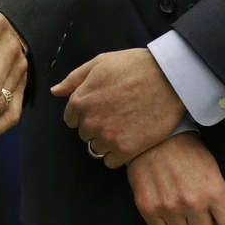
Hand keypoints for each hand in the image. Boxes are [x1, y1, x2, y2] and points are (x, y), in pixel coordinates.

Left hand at [53, 47, 184, 168]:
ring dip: (107, 141)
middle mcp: (90, 121)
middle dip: (97, 126)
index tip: (103, 106)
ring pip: (97, 149)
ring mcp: (107, 137)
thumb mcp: (100, 63)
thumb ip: (74, 79)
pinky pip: (111, 161)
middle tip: (117, 114)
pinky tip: (131, 139)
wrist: (169, 79)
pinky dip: (118, 153)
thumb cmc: (134, 66)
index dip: (86, 113)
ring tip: (125, 126)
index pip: (71, 119)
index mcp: (80, 101)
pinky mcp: (126, 150)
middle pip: (85, 134)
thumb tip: (55, 92)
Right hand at [126, 134, 224, 224]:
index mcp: (215, 192)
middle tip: (199, 215)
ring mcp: (169, 207)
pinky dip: (165, 223)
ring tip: (180, 208)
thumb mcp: (213, 171)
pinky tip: (165, 206)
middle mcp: (193, 203)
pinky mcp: (148, 208)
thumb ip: (219, 199)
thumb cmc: (188, 151)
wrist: (156, 136)